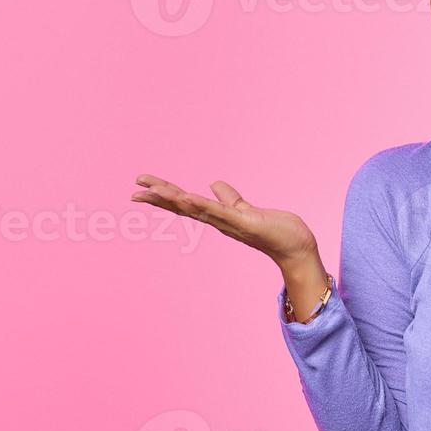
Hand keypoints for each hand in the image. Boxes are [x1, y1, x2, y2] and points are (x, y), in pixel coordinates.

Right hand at [130, 174, 317, 266]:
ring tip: (154, 190)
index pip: (185, 202)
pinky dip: (202, 205)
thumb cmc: (274, 230)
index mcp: (217, 216)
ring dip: (174, 200)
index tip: (142, 186)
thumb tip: (213, 184)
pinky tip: (186, 197)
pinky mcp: (245, 223)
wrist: (295, 247)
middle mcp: (218, 221)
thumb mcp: (247, 209)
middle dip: (159, 197)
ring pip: (195, 209)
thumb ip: (229, 198)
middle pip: (182, 206)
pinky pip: (220, 212)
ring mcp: (230, 223)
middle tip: (134, 189)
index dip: (163, 194)